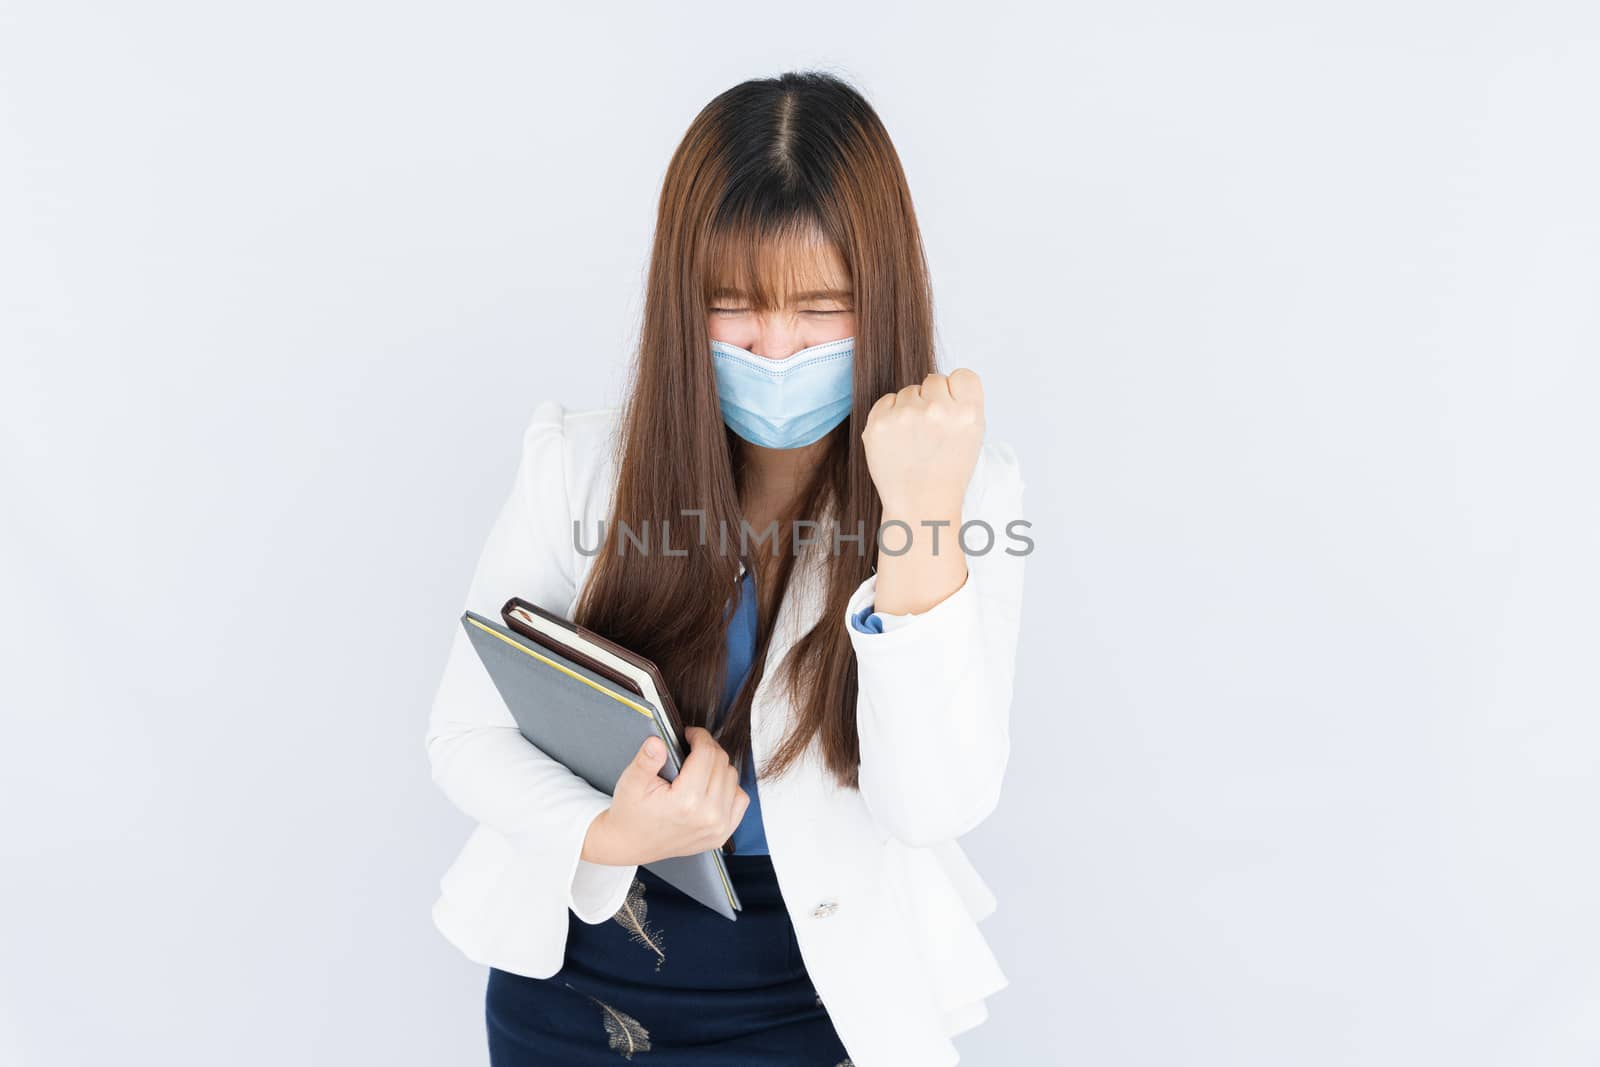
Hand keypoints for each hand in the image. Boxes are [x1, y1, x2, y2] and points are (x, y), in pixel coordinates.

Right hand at [581, 727, 750, 866]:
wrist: (631, 844)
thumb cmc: (631, 813)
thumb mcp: (631, 782)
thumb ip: (646, 760)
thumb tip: (658, 742)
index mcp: (686, 802)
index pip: (707, 754)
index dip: (699, 736)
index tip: (689, 734)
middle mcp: (708, 816)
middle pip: (722, 763)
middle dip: (708, 749)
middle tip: (692, 748)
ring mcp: (718, 827)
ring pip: (733, 778)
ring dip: (718, 767)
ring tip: (699, 767)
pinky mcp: (723, 834)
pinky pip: (740, 799)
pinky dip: (730, 788)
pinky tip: (711, 786)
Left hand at [862, 369, 984, 517]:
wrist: (920, 505)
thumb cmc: (947, 472)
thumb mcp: (972, 437)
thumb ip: (961, 405)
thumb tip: (941, 381)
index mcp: (968, 413)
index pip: (963, 375)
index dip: (955, 390)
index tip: (950, 408)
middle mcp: (938, 410)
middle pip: (933, 380)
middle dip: (931, 400)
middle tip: (930, 431)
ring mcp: (906, 416)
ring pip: (908, 391)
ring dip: (909, 409)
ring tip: (914, 440)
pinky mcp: (879, 423)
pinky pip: (886, 401)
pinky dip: (890, 416)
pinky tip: (898, 439)